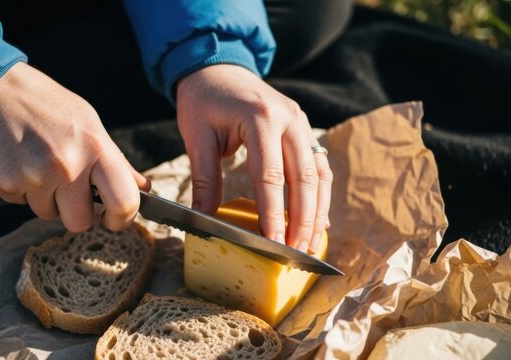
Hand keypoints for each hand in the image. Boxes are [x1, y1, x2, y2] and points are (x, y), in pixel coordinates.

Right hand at [0, 62, 148, 231]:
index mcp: (95, 147)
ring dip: (46, 198)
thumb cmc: (49, 108)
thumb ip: (116, 162)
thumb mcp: (90, 125)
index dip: (122, 219)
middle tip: (70, 191)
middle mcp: (66, 164)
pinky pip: (21, 204)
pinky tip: (19, 162)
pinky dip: (22, 190)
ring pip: (48, 214)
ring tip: (38, 164)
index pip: (123, 201)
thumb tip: (143, 189)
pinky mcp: (4, 183)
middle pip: (80, 222)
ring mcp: (32, 175)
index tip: (114, 218)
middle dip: (77, 213)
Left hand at [176, 64, 331, 251]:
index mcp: (261, 119)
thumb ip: (204, 179)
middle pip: (304, 178)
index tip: (273, 244)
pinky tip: (317, 218)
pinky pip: (318, 164)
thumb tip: (203, 220)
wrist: (217, 66)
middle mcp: (289, 119)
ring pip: (318, 173)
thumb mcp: (197, 137)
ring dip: (316, 211)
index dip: (273, 214)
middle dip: (302, 220)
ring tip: (308, 243)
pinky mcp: (303, 127)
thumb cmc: (203, 100)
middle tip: (296, 253)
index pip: (271, 176)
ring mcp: (301, 122)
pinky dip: (320, 193)